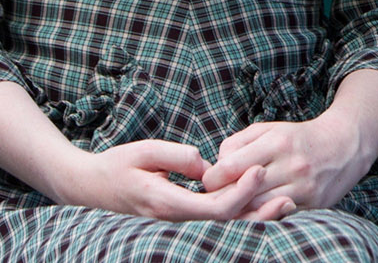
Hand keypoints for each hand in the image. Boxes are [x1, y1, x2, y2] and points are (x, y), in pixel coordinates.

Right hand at [50, 138, 294, 221]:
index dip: (240, 192)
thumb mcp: (144, 152)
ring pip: (223, 226)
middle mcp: (175, 219)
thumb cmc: (115, 166)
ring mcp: (178, 222)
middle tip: (289, 197)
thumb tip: (206, 164)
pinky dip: (240, 213)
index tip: (259, 170)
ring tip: (286, 204)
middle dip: (258, 212)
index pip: (213, 207)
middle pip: (226, 223)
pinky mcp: (181, 217)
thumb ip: (176, 155)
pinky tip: (262, 204)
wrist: (88, 187)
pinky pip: (215, 220)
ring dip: (254, 216)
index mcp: (167, 203)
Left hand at [201, 115, 370, 214]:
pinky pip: (278, 215)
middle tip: (218, 195)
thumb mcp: (268, 129)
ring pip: (258, 208)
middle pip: (242, 191)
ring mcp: (304, 186)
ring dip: (243, 208)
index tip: (212, 179)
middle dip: (224, 195)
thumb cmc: (298, 138)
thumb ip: (237, 143)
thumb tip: (217, 166)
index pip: (230, 167)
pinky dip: (264, 213)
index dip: (213, 177)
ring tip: (237, 202)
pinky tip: (260, 207)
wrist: (345, 146)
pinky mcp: (313, 204)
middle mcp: (292, 164)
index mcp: (277, 142)